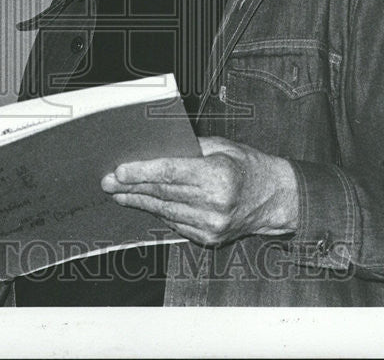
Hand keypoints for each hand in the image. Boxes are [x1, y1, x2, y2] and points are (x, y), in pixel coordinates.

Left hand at [100, 136, 298, 246]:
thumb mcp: (222, 146)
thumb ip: (189, 148)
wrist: (275, 198)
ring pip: (165, 211)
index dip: (142, 172)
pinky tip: (145, 204)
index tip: (119, 171)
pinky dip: (159, 213)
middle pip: (163, 194)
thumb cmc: (248, 165)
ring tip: (120, 194)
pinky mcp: (209, 237)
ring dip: (140, 202)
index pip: (171, 174)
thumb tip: (155, 149)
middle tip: (108, 182)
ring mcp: (212, 225)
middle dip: (132, 187)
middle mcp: (215, 204)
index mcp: (218, 177)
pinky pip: (175, 223)